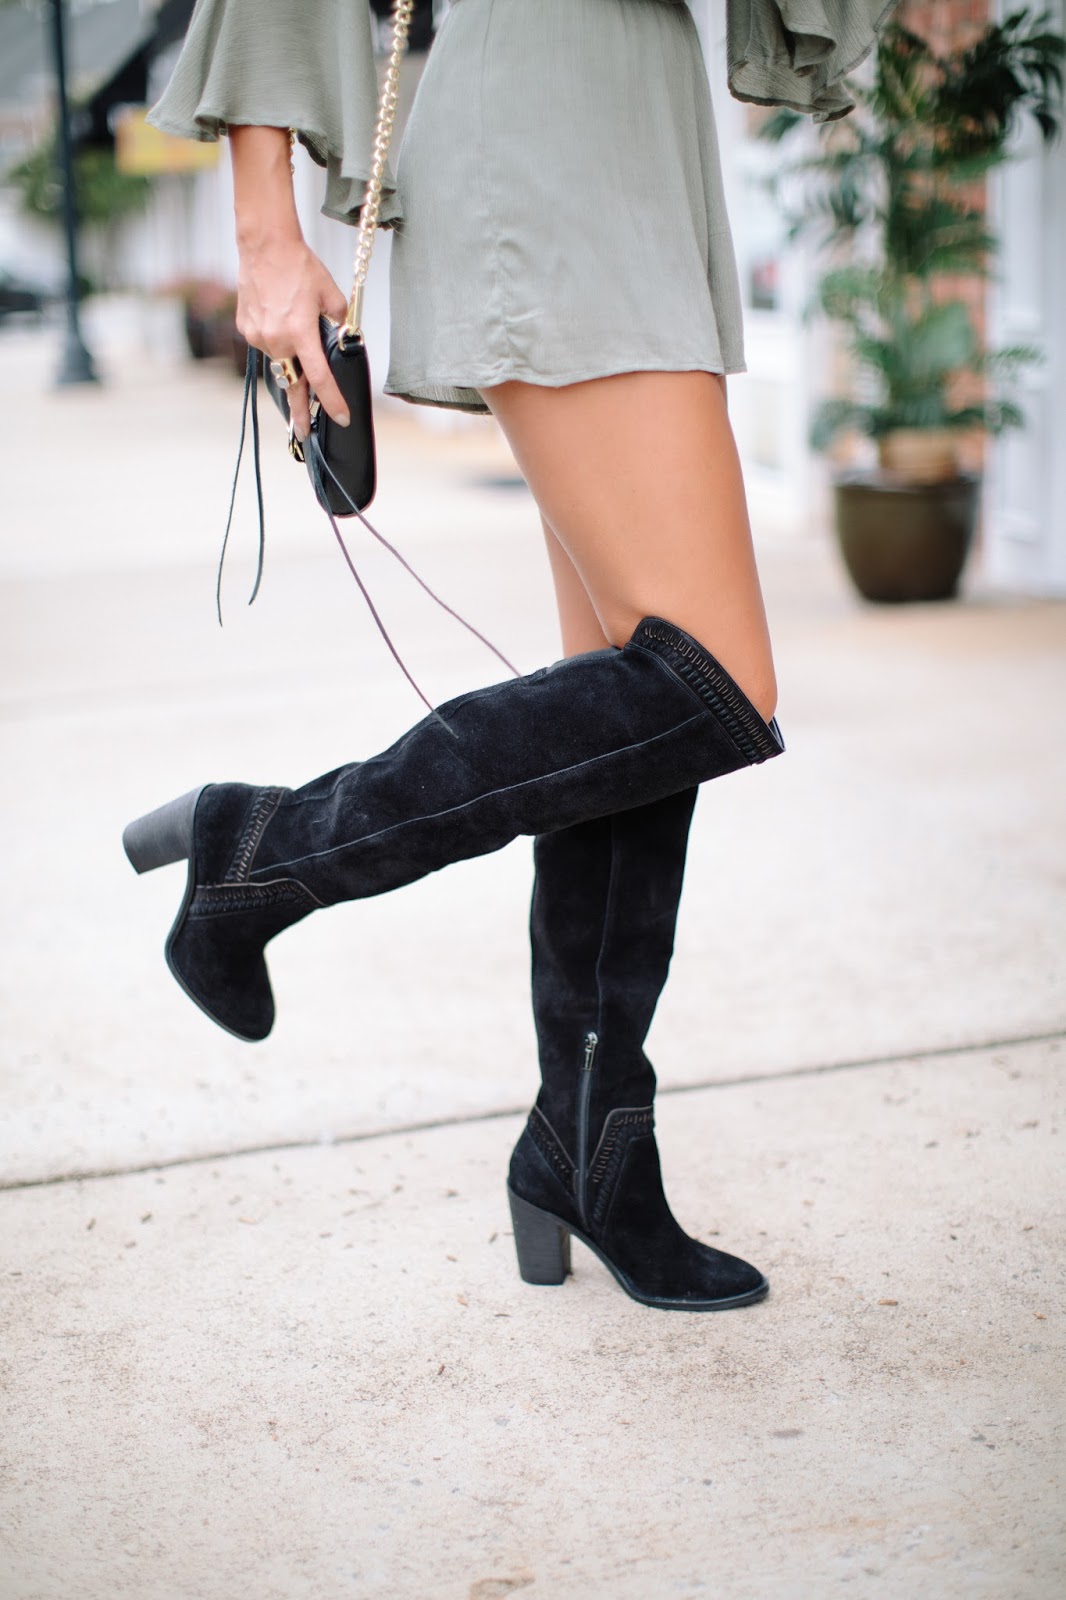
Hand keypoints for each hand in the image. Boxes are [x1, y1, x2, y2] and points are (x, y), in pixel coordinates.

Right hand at [235, 234, 349, 439]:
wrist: (264, 244)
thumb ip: (340, 323)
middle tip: (304, 434)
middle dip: (298, 411)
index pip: (320, 379)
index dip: (332, 402)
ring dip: (290, 361)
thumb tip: (344, 342)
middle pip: (292, 384)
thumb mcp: (331, 294)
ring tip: (293, 334)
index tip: (341, 419)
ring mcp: (258, 336)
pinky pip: (266, 345)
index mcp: (301, 333)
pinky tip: (279, 320)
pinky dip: (276, 342)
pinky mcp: (246, 329)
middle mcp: (276, 339)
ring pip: (279, 361)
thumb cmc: (300, 266)